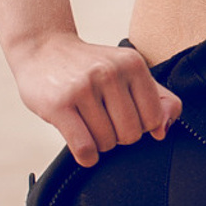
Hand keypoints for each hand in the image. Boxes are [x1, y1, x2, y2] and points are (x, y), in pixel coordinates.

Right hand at [10, 32, 181, 165]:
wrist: (42, 49)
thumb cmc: (90, 66)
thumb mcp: (128, 71)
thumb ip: (158, 98)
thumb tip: (163, 131)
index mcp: (133, 63)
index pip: (154, 118)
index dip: (141, 125)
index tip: (125, 116)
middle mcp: (110, 72)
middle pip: (131, 134)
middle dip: (119, 136)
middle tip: (104, 121)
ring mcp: (83, 87)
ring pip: (107, 143)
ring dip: (99, 143)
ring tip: (88, 124)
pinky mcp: (59, 104)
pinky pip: (84, 147)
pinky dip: (86, 156)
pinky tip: (82, 147)